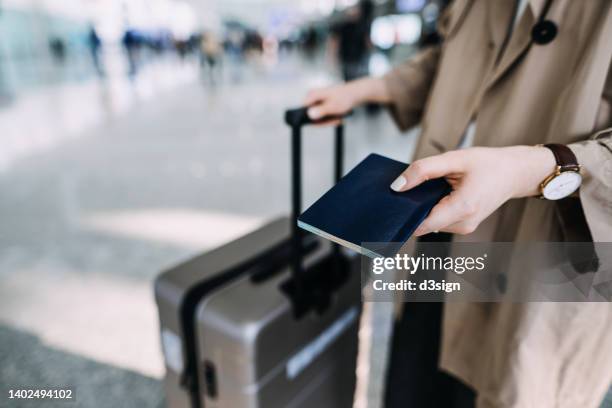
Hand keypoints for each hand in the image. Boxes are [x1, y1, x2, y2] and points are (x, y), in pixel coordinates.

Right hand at [304, 77, 389, 125]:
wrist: (356, 93)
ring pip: (319, 117)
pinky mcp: (322, 104)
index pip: (303, 112)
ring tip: (338, 118)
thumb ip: (321, 111)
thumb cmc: (345, 97)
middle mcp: (312, 97)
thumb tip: (310, 114)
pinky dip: (331, 118)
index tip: (324, 122)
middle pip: (312, 116)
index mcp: (312, 95)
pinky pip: (323, 115)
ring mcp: (317, 101)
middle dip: (324, 121)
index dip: (313, 121)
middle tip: (335, 121)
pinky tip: (338, 117)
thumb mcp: (333, 106)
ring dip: (329, 120)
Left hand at [390, 146, 556, 235]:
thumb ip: (423, 170)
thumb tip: (397, 185)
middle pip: (423, 223)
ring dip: (424, 207)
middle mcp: (463, 224)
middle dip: (414, 207)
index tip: (394, 204)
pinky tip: (438, 192)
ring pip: (430, 222)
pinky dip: (434, 208)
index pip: (421, 224)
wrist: (516, 172)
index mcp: (462, 208)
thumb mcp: (455, 158)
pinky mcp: (464, 226)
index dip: (404, 215)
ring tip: (430, 186)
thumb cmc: (489, 164)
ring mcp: (464, 228)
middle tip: (412, 187)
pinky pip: (440, 220)